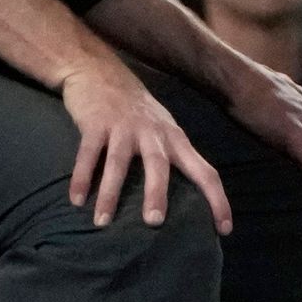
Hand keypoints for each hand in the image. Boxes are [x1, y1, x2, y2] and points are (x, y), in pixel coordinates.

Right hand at [62, 53, 226, 234]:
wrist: (101, 72)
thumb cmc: (137, 111)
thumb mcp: (164, 131)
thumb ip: (173, 158)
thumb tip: (184, 200)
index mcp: (176, 140)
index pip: (206, 172)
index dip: (217, 200)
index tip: (225, 229)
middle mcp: (153, 133)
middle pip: (159, 165)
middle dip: (158, 193)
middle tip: (154, 222)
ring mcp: (123, 127)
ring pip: (119, 163)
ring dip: (111, 193)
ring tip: (102, 223)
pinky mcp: (95, 124)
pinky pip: (88, 154)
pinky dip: (82, 177)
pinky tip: (76, 201)